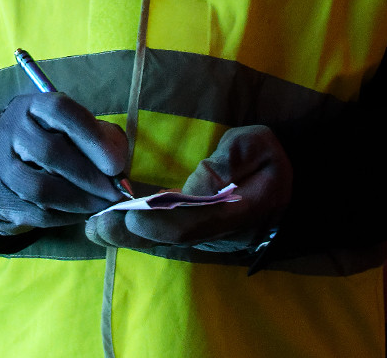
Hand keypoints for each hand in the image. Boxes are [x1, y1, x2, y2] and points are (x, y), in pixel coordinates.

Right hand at [0, 93, 129, 235]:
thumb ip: (99, 136)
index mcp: (32, 106)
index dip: (91, 137)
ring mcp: (0, 166)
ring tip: (101, 205)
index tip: (116, 164)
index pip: (60, 111)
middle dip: (89, 175)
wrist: (1, 162)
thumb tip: (117, 161)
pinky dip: (65, 217)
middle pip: (49, 151)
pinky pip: (35, 213)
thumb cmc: (48, 139)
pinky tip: (82, 213)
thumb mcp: (70, 127)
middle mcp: (10, 130)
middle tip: (114, 192)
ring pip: (40, 188)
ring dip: (78, 200)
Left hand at [85, 125, 290, 253]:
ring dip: (128, 236)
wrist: (292, 180)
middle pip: (171, 239)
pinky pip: (167, 234)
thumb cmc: (273, 156)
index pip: (192, 224)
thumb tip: (197, 185)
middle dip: (132, 235)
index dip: (160, 223)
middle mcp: (219, 230)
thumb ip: (228, 161)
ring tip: (94, 228)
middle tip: (95, 227)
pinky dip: (138, 231)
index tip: (130, 217)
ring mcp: (209, 233)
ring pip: (165, 240)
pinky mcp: (200, 229)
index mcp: (236, 211)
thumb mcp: (258, 145)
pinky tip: (110, 226)